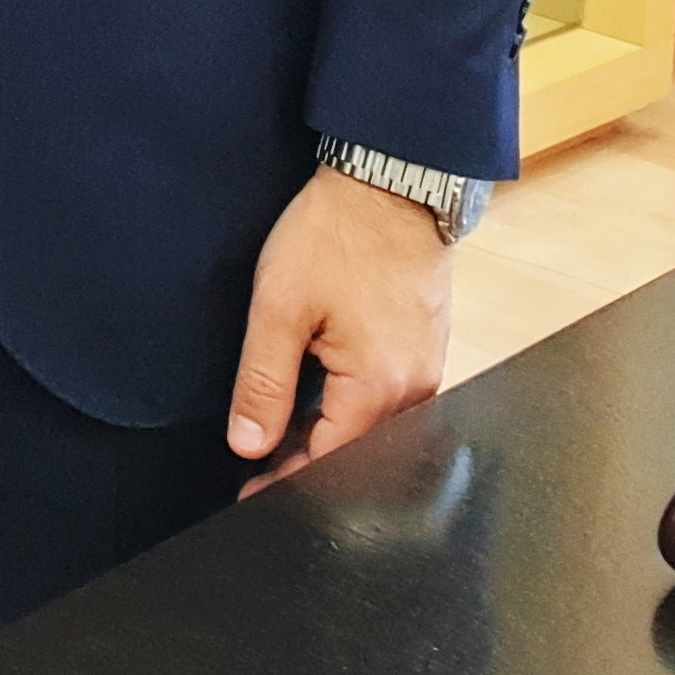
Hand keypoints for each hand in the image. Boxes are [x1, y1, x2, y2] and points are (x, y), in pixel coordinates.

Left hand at [228, 165, 452, 489]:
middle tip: (261, 466)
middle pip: (357, 451)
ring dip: (330, 432)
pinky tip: (322, 394)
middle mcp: (413, 391)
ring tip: (284, 433)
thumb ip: (263, 381)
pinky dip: (353, 404)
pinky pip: (388, 395)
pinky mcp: (426, 346)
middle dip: (309, 463)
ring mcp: (426, 369)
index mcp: (377, 389)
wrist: (391, 181)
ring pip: (373, 425)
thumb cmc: (335, 236)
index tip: (250, 493)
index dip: (286, 481)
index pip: (328, 463)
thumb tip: (247, 445)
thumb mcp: (280, 306)